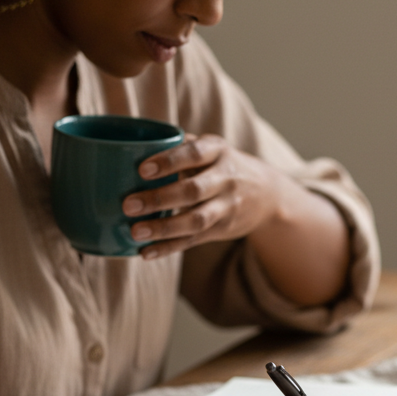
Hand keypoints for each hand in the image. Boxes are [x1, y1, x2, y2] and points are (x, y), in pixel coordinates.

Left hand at [122, 134, 281, 258]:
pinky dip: (168, 247)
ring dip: (164, 228)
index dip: (169, 162)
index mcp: (218, 151)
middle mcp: (225, 179)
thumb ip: (181, 145)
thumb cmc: (224, 165)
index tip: (142, 170)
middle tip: (128, 205)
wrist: (267, 194)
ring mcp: (225, 206)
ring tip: (135, 232)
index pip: (194, 154)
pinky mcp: (221, 229)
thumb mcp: (212, 148)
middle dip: (160, 199)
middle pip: (193, 191)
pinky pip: (193, 240)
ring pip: (196, 220)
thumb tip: (135, 144)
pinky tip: (146, 252)